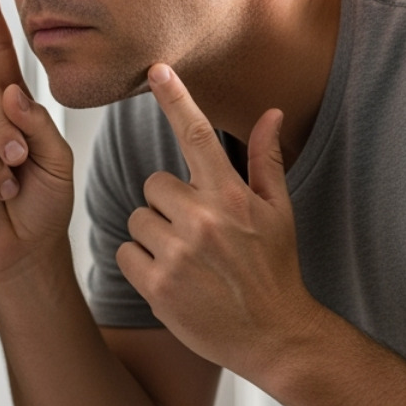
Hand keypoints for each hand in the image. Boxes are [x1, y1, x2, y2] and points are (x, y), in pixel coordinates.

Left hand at [116, 64, 322, 378]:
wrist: (275, 336)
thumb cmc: (276, 270)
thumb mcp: (279, 212)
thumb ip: (267, 160)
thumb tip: (271, 113)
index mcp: (231, 196)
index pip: (196, 135)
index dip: (175, 98)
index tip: (156, 70)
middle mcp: (202, 220)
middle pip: (153, 183)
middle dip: (168, 202)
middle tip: (195, 230)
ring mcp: (177, 254)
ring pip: (138, 219)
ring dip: (154, 234)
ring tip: (187, 259)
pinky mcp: (157, 286)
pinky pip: (125, 252)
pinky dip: (141, 264)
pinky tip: (172, 278)